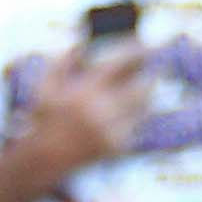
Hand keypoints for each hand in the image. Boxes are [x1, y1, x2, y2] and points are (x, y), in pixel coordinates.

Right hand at [21, 43, 147, 179]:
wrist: (45, 158)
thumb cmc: (45, 118)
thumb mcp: (45, 87)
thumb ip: (62, 61)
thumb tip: (81, 43)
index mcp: (85, 91)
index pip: (120, 63)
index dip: (135, 51)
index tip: (143, 44)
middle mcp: (102, 110)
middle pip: (142, 86)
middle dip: (151, 75)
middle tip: (156, 67)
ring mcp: (111, 129)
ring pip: (144, 107)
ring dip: (147, 95)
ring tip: (146, 86)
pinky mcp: (117, 145)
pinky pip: (137, 125)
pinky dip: (136, 117)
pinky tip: (131, 111)